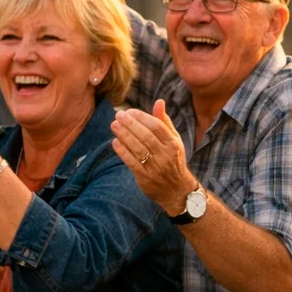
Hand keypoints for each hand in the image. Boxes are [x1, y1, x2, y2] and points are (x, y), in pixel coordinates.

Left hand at [112, 100, 196, 215]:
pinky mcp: (145, 177)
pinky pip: (132, 162)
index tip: (130, 111)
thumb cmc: (173, 160)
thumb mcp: (174, 140)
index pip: (156, 127)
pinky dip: (122, 151)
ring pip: (138, 148)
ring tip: (114, 125)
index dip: (142, 117)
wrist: (176, 190)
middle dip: (131, 124)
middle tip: (118, 115)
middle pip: (146, 136)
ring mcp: (156, 167)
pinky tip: (115, 142)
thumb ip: (164, 122)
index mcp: (173, 144)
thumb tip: (159, 102)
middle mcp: (166, 155)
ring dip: (124, 135)